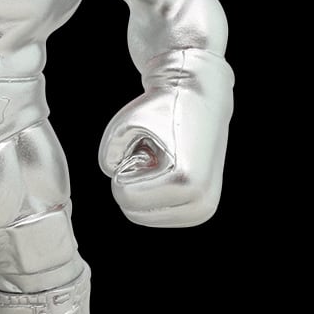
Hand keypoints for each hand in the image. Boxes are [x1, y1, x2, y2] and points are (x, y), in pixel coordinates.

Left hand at [98, 50, 232, 226]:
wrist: (199, 98)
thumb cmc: (161, 108)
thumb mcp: (123, 126)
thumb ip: (108, 156)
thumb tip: (116, 176)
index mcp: (185, 183)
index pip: (125, 198)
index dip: (124, 168)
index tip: (143, 146)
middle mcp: (200, 204)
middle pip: (134, 212)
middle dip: (133, 181)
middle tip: (151, 152)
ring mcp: (204, 211)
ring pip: (145, 216)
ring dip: (143, 187)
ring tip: (161, 159)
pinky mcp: (202, 211)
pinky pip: (157, 213)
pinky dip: (154, 192)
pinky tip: (169, 168)